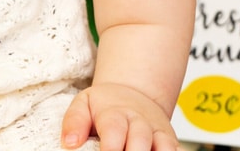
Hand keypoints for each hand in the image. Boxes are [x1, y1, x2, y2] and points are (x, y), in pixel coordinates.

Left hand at [61, 83, 180, 150]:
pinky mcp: (170, 142)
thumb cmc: (105, 105)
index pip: (113, 130)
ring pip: (164, 147)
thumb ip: (74, 121)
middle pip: (140, 141)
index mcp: (115, 113)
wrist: (132, 93)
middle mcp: (139, 122)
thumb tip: (69, 143)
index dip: (111, 147)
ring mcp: (157, 132)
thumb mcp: (84, 104)